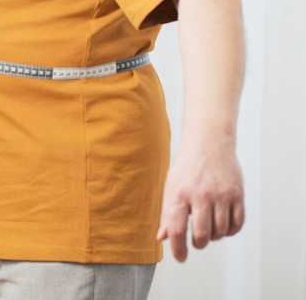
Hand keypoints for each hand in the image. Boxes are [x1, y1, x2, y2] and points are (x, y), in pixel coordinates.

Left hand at [157, 133, 244, 261]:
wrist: (208, 142)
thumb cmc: (186, 167)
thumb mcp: (170, 187)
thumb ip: (167, 213)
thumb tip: (162, 237)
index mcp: (179, 194)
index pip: (177, 230)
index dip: (178, 249)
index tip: (180, 257)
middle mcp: (200, 195)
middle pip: (201, 235)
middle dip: (198, 244)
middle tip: (196, 241)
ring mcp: (221, 195)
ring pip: (220, 231)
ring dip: (214, 237)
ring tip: (208, 228)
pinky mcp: (237, 194)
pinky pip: (237, 223)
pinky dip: (230, 231)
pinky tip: (223, 227)